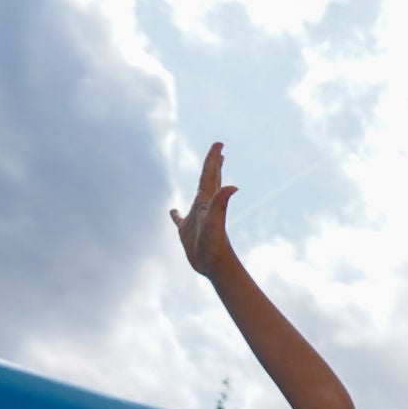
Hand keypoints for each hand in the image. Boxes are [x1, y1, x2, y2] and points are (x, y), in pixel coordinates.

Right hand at [169, 142, 238, 277]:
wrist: (215, 265)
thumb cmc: (215, 245)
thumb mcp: (216, 222)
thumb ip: (222, 203)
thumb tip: (234, 186)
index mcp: (208, 201)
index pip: (210, 175)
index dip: (213, 158)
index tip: (220, 143)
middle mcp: (203, 206)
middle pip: (209, 180)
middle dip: (213, 165)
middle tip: (219, 151)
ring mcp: (195, 218)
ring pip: (197, 196)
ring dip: (200, 184)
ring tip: (204, 174)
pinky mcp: (187, 231)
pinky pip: (179, 219)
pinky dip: (175, 214)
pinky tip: (173, 212)